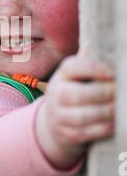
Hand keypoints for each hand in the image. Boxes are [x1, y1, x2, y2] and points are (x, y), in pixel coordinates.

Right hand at [36, 46, 115, 168]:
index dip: (93, 69)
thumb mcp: (76, 75)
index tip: (112, 73)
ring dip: (106, 113)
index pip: (73, 67)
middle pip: (77, 95)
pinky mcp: (66, 134)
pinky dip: (104, 128)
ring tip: (120, 108)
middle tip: (120, 91)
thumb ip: (86, 61)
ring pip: (83, 116)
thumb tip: (94, 41)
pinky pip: (86, 133)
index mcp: (61, 75)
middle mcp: (56, 94)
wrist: (54, 122)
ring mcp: (59, 116)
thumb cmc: (74, 90)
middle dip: (103, 94)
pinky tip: (115, 123)